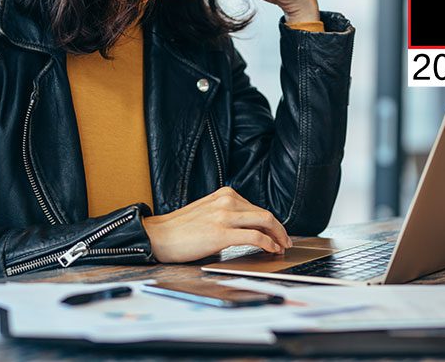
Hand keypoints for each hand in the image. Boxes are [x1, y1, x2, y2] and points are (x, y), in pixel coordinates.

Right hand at [141, 186, 292, 262]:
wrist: (158, 236)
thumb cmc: (180, 229)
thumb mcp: (208, 213)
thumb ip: (228, 216)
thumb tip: (251, 230)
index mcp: (224, 194)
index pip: (257, 208)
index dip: (272, 223)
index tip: (278, 234)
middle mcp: (227, 201)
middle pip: (265, 214)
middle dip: (280, 230)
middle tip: (286, 242)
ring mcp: (224, 216)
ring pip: (264, 222)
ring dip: (278, 236)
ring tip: (281, 248)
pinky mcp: (221, 233)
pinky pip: (255, 236)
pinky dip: (268, 243)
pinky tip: (271, 250)